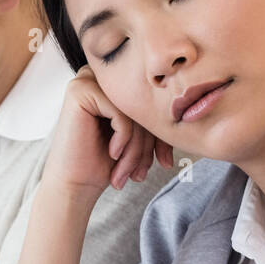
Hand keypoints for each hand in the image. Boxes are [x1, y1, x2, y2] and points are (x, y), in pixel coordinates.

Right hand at [42, 67, 174, 202]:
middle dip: (148, 144)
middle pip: (142, 105)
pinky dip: (124, 139)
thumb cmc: (103, 164)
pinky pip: (122, 114)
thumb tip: (190, 105)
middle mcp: (97, 77)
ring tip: (130, 173)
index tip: (165, 162)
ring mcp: (85, 81)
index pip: (149, 103)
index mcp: (110, 85)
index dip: (161, 135)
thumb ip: (154, 117)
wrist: (74, 186)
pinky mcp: (80, 92)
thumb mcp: (138, 137)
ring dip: (137, 148)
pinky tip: (112, 154)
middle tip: (141, 174)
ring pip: (133, 110)